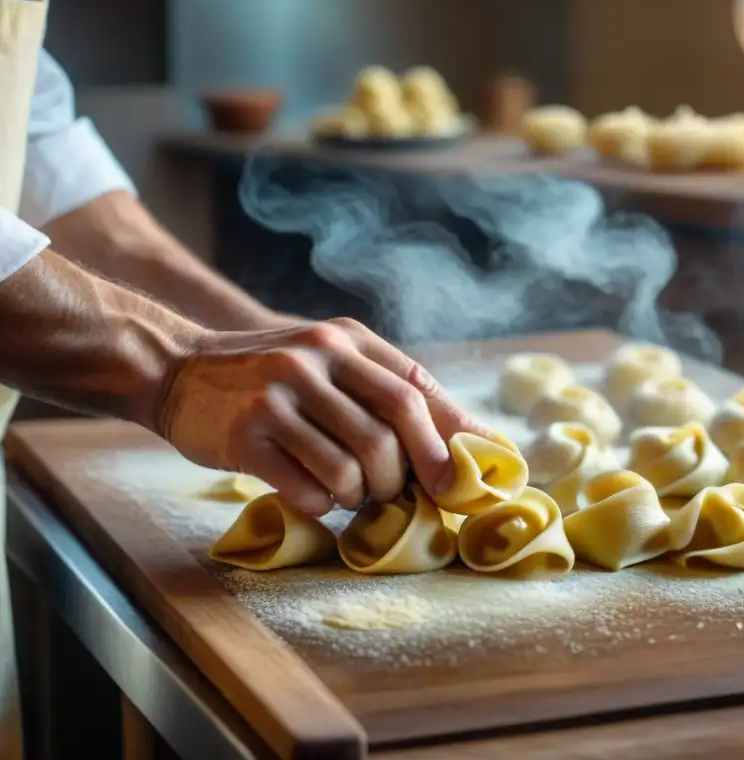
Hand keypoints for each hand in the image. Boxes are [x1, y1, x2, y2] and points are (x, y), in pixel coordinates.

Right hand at [156, 318, 488, 515]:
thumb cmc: (271, 376)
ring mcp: (277, 396)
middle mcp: (315, 359)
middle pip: (391, 427)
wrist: (175, 368)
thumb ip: (385, 391)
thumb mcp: (329, 361)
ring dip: (362, 495)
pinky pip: (307, 489)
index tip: (467, 479)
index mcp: (347, 340)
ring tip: (351, 493)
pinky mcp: (244, 436)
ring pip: (352, 467)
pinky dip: (323, 505)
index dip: (450, 438)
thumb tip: (465, 440)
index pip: (415, 389)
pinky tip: (316, 497)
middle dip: (410, 473)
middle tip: (403, 494)